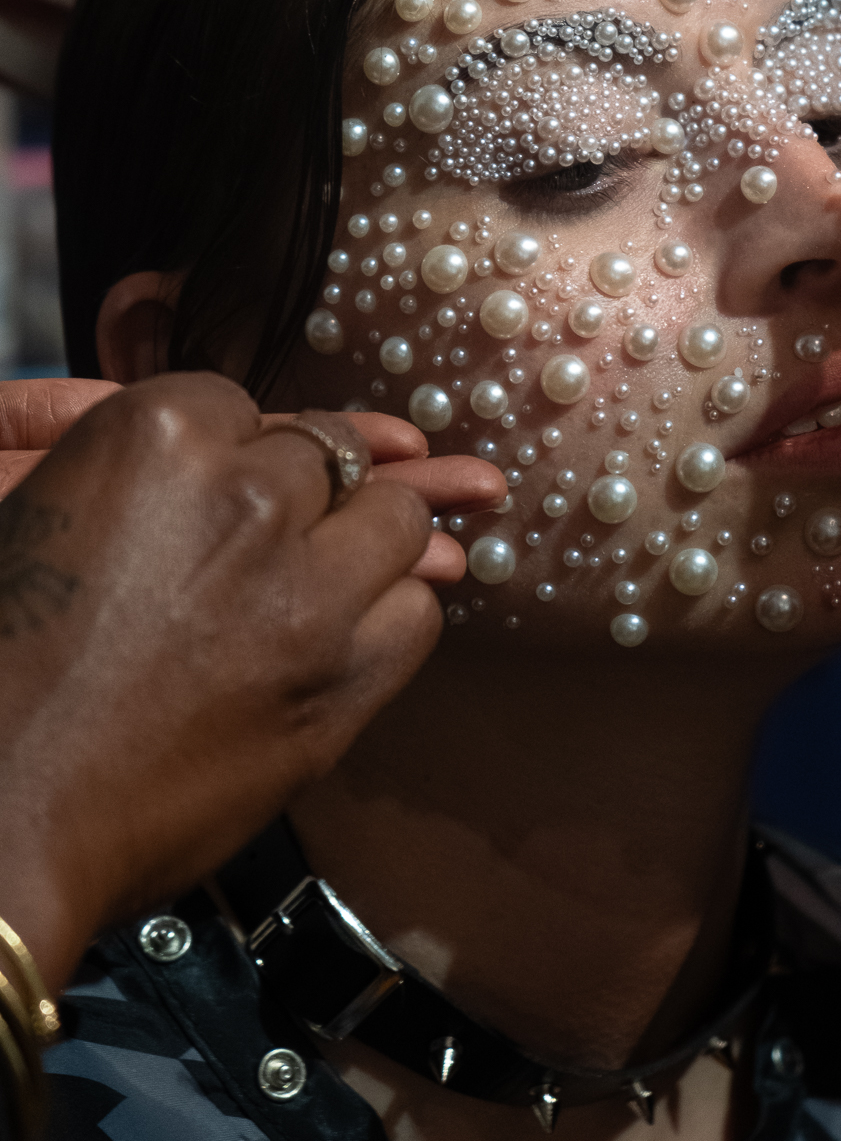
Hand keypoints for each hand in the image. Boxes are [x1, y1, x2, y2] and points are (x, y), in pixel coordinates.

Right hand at [0, 372, 504, 991]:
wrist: (1, 814)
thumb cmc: (6, 666)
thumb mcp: (47, 514)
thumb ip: (150, 471)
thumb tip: (247, 449)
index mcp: (160, 434)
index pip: (252, 409)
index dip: (242, 458)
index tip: (227, 498)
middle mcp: (245, 497)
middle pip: (330, 457)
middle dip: (303, 499)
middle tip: (261, 556)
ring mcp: (306, 589)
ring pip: (397, 521)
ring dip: (362, 548)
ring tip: (311, 590)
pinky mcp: (342, 678)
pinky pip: (416, 614)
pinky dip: (385, 624)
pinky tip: (335, 645)